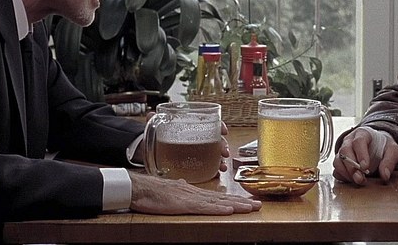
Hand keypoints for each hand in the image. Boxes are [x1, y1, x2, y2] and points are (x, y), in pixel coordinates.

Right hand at [128, 171, 261, 214]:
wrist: (140, 188)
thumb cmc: (152, 191)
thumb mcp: (171, 191)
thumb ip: (180, 190)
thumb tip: (185, 187)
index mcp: (193, 192)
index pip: (218, 197)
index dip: (234, 200)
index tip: (248, 202)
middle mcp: (196, 194)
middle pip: (223, 199)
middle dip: (242, 203)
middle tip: (258, 205)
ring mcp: (192, 199)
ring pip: (218, 203)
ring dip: (236, 206)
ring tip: (251, 208)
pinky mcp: (185, 205)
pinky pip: (205, 208)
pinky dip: (218, 209)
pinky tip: (229, 210)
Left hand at [133, 119, 230, 173]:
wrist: (152, 147)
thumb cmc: (159, 134)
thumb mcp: (157, 125)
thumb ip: (154, 119)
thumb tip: (151, 115)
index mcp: (193, 125)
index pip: (211, 122)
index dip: (220, 126)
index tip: (223, 131)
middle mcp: (199, 137)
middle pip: (216, 139)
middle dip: (223, 145)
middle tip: (224, 152)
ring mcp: (198, 150)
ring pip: (215, 153)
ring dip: (221, 159)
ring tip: (222, 166)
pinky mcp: (195, 162)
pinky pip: (208, 165)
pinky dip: (214, 169)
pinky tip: (217, 173)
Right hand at [333, 126, 397, 184]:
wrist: (377, 145)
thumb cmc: (383, 146)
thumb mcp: (393, 150)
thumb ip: (390, 161)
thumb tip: (385, 175)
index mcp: (363, 134)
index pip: (358, 141)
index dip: (361, 154)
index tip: (365, 167)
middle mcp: (349, 141)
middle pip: (345, 151)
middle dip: (352, 167)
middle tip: (360, 178)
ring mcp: (343, 151)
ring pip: (338, 161)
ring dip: (346, 173)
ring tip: (358, 181)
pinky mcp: (340, 162)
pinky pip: (336, 169)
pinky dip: (342, 176)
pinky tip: (352, 180)